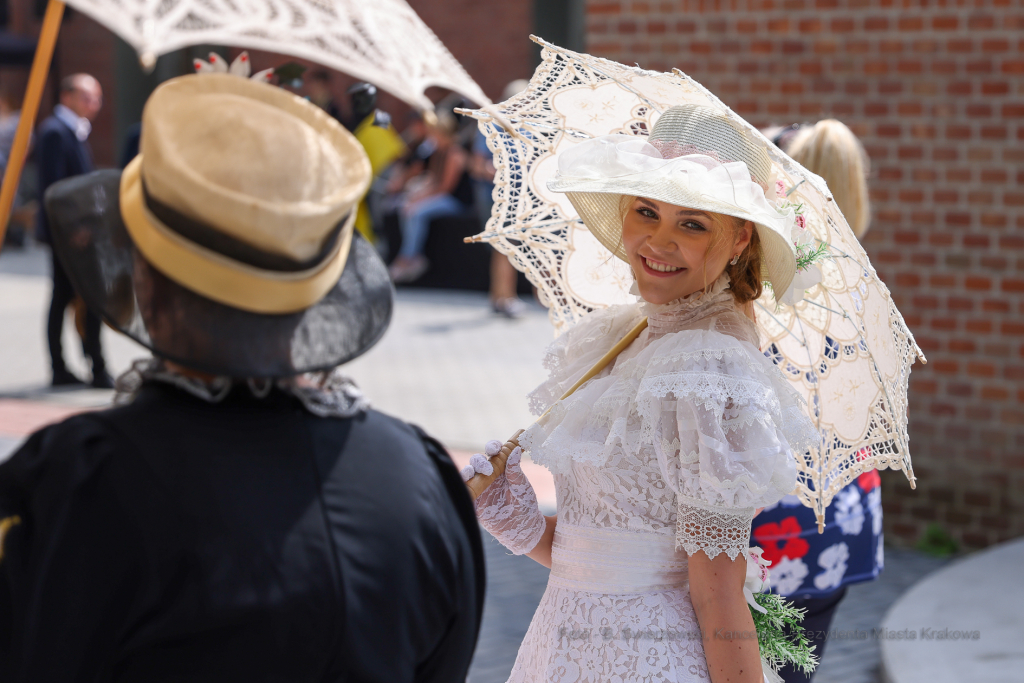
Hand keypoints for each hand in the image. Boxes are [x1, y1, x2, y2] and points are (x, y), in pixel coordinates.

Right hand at [471, 440, 545, 554]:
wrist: (521, 528)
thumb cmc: (525, 505)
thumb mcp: (522, 487)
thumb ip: (516, 470)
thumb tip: (514, 451)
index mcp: (500, 469)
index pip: (493, 453)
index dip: (492, 447)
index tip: (495, 448)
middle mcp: (487, 476)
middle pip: (477, 461)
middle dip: (479, 461)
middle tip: (488, 468)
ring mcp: (479, 488)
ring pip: (467, 474)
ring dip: (468, 470)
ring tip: (474, 473)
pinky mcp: (473, 502)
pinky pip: (464, 491)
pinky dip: (462, 486)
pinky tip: (465, 484)